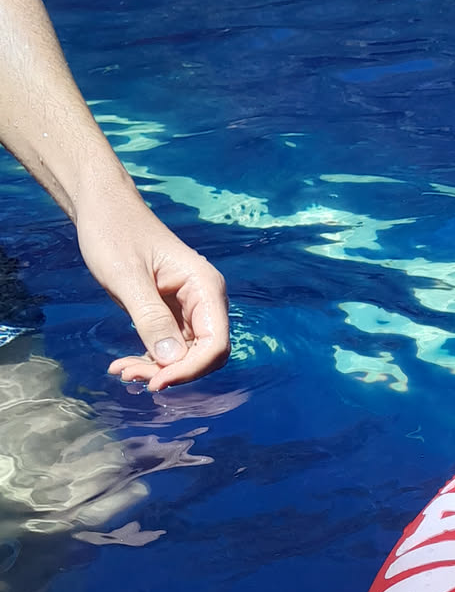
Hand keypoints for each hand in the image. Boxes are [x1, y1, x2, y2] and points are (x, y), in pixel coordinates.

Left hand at [75, 194, 230, 388]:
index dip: (190, 369)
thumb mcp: (127, 277)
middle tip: (130, 375)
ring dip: (157, 369)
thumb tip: (173, 361)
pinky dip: (150, 360)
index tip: (155, 381)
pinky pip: (170, 348)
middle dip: (171, 371)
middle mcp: (204, 300)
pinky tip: (124, 363)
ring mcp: (189, 308)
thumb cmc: (114, 232)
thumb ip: (151, 319)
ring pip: (186, 356)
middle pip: (203, 354)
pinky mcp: (172, 314)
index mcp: (204, 286)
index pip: (215, 344)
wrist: (103, 210)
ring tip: (121, 369)